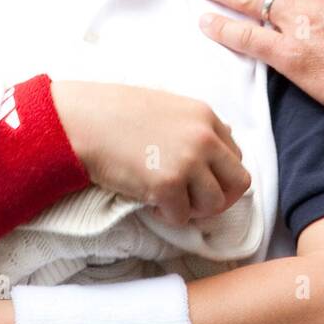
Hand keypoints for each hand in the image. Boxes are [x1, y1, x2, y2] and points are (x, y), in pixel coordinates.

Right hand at [51, 81, 249, 226]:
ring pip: (214, 204)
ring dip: (194, 209)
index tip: (199, 180)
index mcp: (205, 116)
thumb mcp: (169, 106)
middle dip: (220, 198)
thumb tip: (223, 141)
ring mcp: (188, 161)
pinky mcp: (167, 185)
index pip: (236, 155)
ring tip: (170, 201)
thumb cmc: (118, 112)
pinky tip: (151, 204)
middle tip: (194, 202)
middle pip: (238, 182)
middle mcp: (204, 138)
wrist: (85, 120)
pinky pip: (182, 217)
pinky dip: (168, 217)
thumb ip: (196, 125)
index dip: (219, 173)